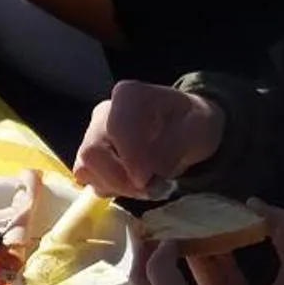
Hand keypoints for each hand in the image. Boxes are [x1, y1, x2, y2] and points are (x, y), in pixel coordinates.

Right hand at [75, 83, 224, 197]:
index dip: (129, 157)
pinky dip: (110, 187)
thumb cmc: (192, 125)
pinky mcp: (91, 155)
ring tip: (144, 186)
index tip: (145, 181)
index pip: (118, 126)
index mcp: (130, 95)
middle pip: (92, 151)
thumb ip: (172, 149)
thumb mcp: (197, 130)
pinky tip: (131, 184)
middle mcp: (104, 112)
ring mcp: (93, 134)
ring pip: (86, 167)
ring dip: (115, 185)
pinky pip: (88, 177)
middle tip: (147, 189)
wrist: (187, 127)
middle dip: (119, 178)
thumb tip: (146, 175)